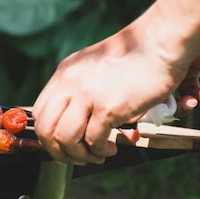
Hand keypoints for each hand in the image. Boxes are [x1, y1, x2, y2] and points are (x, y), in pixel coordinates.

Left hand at [31, 28, 199, 164]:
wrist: (160, 42)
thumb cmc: (135, 57)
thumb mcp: (95, 67)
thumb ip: (81, 88)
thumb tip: (77, 119)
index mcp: (64, 73)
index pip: (39, 113)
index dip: (48, 136)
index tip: (65, 145)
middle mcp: (69, 83)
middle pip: (45, 129)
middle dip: (58, 151)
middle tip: (78, 157)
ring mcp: (86, 94)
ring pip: (64, 139)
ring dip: (79, 155)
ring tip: (97, 155)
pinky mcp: (107, 106)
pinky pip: (93, 141)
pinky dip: (100, 152)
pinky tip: (111, 148)